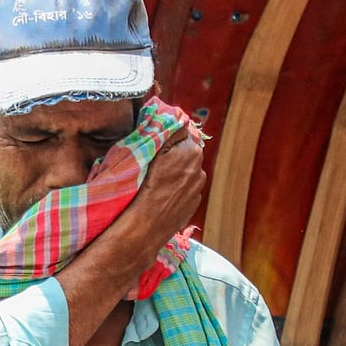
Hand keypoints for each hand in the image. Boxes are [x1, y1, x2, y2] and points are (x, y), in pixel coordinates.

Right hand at [118, 127, 205, 261]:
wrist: (148, 223)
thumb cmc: (146, 187)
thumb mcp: (153, 152)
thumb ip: (168, 135)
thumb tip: (178, 122)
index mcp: (191, 152)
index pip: (184, 134)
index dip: (171, 137)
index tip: (161, 142)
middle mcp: (199, 169)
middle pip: (187, 154)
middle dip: (175, 155)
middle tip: (157, 162)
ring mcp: (198, 188)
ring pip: (187, 173)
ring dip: (177, 173)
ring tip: (159, 181)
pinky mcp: (194, 204)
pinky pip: (186, 189)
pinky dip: (178, 189)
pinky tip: (164, 194)